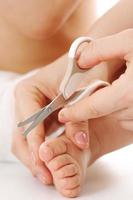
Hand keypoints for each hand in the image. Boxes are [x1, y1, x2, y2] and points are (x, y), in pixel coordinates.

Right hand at [12, 55, 90, 183]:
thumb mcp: (79, 92)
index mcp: (27, 91)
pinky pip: (36, 138)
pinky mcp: (38, 119)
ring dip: (37, 157)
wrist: (80, 64)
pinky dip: (42, 151)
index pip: (28, 122)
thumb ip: (79, 117)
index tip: (44, 159)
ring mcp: (30, 112)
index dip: (36, 141)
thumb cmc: (78, 71)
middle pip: (22, 135)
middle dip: (33, 156)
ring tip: (48, 175)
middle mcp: (24, 103)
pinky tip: (51, 162)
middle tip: (46, 175)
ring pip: (26, 140)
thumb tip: (79, 142)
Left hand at [59, 29, 132, 131]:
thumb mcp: (129, 41)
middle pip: (106, 113)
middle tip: (92, 96)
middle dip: (95, 106)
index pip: (93, 107)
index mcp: (129, 93)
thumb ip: (101, 50)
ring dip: (113, 108)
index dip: (75, 112)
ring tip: (122, 91)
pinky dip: (127, 111)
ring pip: (120, 118)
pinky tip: (132, 96)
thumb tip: (80, 61)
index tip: (63, 115)